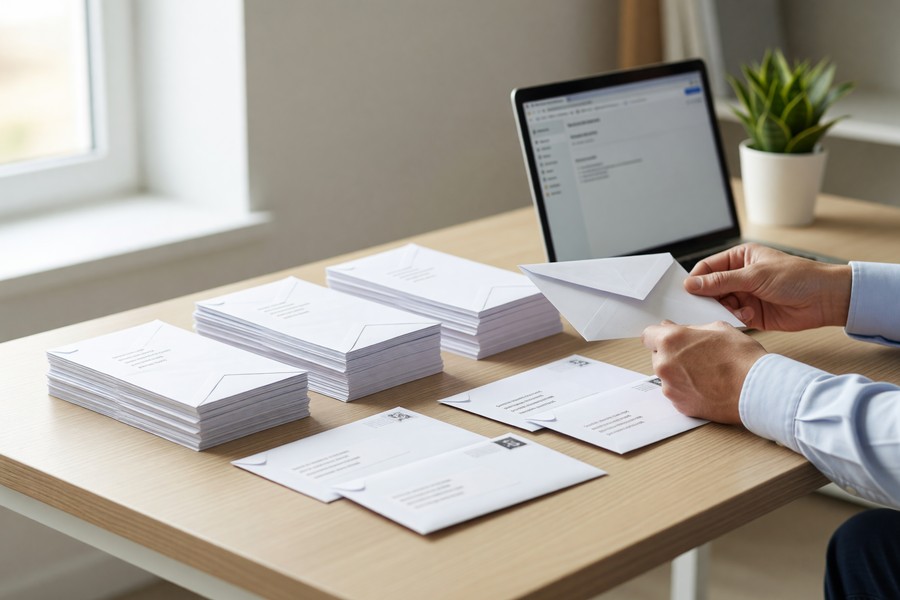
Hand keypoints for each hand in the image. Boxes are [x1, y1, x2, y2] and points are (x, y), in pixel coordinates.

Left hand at [641, 320, 766, 423]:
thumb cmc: (741, 358)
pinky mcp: (680, 405)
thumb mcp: (718, 328)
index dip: (660, 336)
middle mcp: (665, 364)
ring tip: (706, 372)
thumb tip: (676, 328)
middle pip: (658, 356)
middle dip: (672, 354)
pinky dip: (687, 389)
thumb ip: (690, 329)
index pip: (648, 335)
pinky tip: (707, 386)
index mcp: (671, 341)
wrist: (756, 390)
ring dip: (679, 372)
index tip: (669, 339)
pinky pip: (677, 392)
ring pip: (667, 375)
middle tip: (697, 355)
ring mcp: (670, 387)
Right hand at [685, 243, 851, 331]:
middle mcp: (741, 276)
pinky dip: (737, 319)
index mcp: (740, 258)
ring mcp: (746, 295)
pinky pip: (733, 318)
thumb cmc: (798, 277)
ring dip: (725, 310)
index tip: (688, 292)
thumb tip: (692, 283)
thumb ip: (721, 281)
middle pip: (711, 288)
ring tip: (738, 311)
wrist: (826, 299)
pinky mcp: (753, 314)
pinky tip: (749, 317)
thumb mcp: (755, 275)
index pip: (708, 268)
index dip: (696, 280)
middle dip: (709, 298)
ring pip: (720, 305)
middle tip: (706, 307)